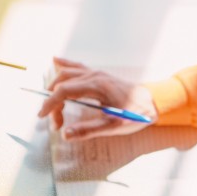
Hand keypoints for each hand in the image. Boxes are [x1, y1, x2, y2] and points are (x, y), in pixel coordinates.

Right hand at [37, 57, 157, 140]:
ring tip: (53, 105)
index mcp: (96, 86)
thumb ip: (88, 130)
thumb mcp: (113, 126)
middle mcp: (94, 76)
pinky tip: (55, 60)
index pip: (63, 91)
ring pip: (67, 74)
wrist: (154, 102)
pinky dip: (65, 65)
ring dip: (56, 88)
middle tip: (57, 122)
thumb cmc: (136, 114)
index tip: (42, 117)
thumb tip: (65, 134)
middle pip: (62, 83)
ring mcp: (97, 73)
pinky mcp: (100, 75)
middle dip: (53, 102)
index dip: (49, 104)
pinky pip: (78, 66)